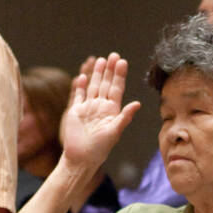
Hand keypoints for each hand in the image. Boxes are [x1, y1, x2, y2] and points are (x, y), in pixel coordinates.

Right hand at [59, 54, 140, 172]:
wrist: (81, 158)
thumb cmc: (100, 148)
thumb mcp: (114, 132)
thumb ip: (125, 117)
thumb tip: (137, 104)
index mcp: (112, 111)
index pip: (116, 89)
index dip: (119, 75)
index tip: (122, 62)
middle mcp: (101, 107)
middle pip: (105, 84)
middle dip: (109, 70)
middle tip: (114, 55)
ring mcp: (88, 108)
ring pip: (93, 87)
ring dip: (96, 74)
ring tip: (100, 60)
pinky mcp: (75, 112)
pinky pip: (78, 96)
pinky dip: (80, 86)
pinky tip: (83, 76)